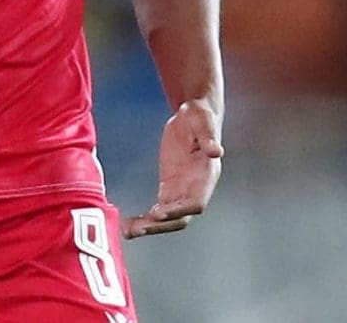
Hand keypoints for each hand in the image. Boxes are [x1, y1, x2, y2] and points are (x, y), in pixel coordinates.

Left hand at [122, 99, 222, 238]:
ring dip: (150, 227)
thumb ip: (209, 137)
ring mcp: (182, 191)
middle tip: (139, 230)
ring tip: (128, 231)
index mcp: (207, 176)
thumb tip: (217, 152)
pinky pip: (159, 210)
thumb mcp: (203, 121)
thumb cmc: (200, 116)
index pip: (196, 202)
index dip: (180, 210)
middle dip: (161, 226)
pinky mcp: (170, 188)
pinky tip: (129, 224)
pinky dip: (146, 219)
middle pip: (181, 217)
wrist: (192, 116)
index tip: (160, 213)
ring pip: (168, 218)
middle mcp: (196, 189)